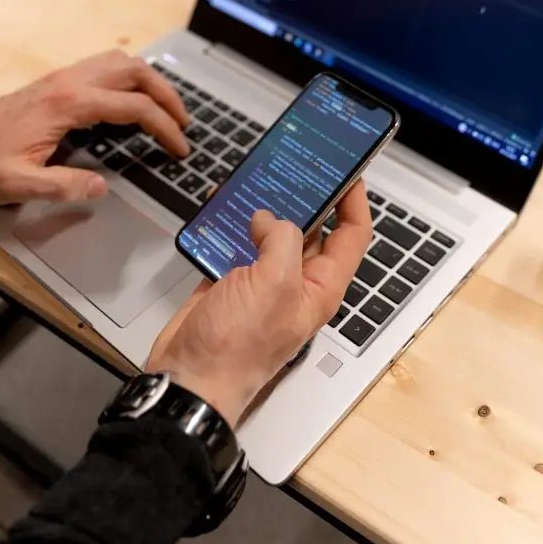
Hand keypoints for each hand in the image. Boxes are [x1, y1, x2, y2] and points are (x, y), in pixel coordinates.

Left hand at [0, 50, 189, 204]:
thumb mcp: (20, 184)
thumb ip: (62, 186)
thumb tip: (100, 187)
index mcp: (69, 105)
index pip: (134, 107)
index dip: (164, 128)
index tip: (179, 148)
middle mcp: (71, 81)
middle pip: (136, 72)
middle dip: (168, 96)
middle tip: (183, 123)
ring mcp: (66, 76)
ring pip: (122, 62)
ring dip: (151, 81)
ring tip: (166, 108)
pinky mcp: (60, 78)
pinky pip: (107, 65)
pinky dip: (131, 77)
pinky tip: (134, 98)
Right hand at [147, 183, 371, 426]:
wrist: (188, 380)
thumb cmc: (236, 348)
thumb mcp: (273, 285)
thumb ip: (281, 242)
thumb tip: (269, 219)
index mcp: (320, 288)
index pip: (352, 236)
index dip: (354, 201)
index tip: (349, 170)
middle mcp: (296, 284)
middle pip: (311, 229)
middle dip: (305, 196)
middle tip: (296, 164)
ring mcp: (262, 283)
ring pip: (270, 233)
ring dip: (263, 207)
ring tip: (255, 178)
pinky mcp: (229, 283)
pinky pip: (236, 243)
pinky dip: (228, 224)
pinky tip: (219, 206)